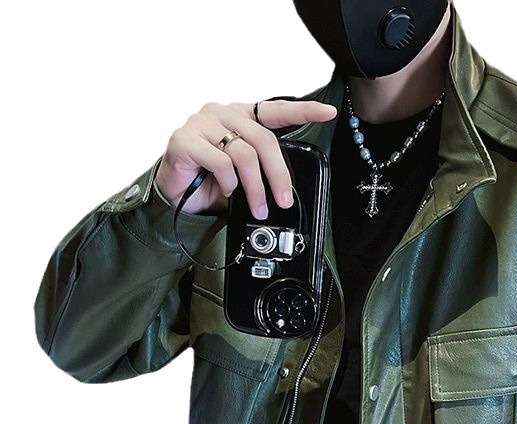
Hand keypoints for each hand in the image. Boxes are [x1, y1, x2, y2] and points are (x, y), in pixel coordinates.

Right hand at [154, 98, 337, 216]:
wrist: (175, 196)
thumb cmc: (211, 181)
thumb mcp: (244, 176)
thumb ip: (262, 171)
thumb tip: (286, 190)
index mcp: (241, 117)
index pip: (276, 109)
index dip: (303, 111)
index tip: (328, 113)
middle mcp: (222, 113)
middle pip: (264, 140)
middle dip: (279, 176)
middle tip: (284, 201)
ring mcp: (201, 123)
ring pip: (244, 155)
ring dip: (255, 188)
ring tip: (257, 207)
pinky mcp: (185, 140)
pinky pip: (220, 162)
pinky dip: (229, 183)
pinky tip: (226, 191)